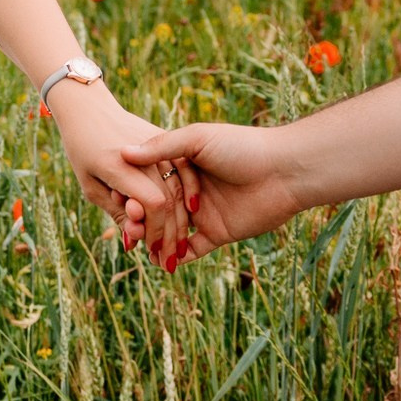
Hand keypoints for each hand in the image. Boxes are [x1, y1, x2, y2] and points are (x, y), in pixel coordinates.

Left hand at [48, 87, 200, 264]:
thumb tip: (134, 241)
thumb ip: (113, 211)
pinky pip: (184, 170)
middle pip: (169, 199)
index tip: (151, 249)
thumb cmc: (82, 149)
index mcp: (118, 165)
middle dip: (171, 235)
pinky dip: (190, 193)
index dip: (155, 230)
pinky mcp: (166, 138)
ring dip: (182, 220)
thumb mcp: (89, 184)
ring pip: (180, 187)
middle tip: (169, 260)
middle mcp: (141, 153)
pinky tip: (191, 214)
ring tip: (180, 246)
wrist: (87, 106)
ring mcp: (157, 143)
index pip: (150, 204)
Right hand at [120, 122, 302, 265]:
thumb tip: (123, 152)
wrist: (284, 171)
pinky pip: (193, 249)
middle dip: (142, 221)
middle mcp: (191, 189)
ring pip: (172, 230)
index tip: (116, 201)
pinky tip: (160, 262)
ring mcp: (204, 213)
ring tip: (138, 250)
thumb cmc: (242, 146)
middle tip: (126, 232)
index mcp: (184, 164)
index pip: (151, 181)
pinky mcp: (218, 233)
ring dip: (156, 241)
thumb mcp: (198, 139)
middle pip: (159, 209)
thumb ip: (162, 147)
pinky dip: (177, 257)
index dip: (134, 192)